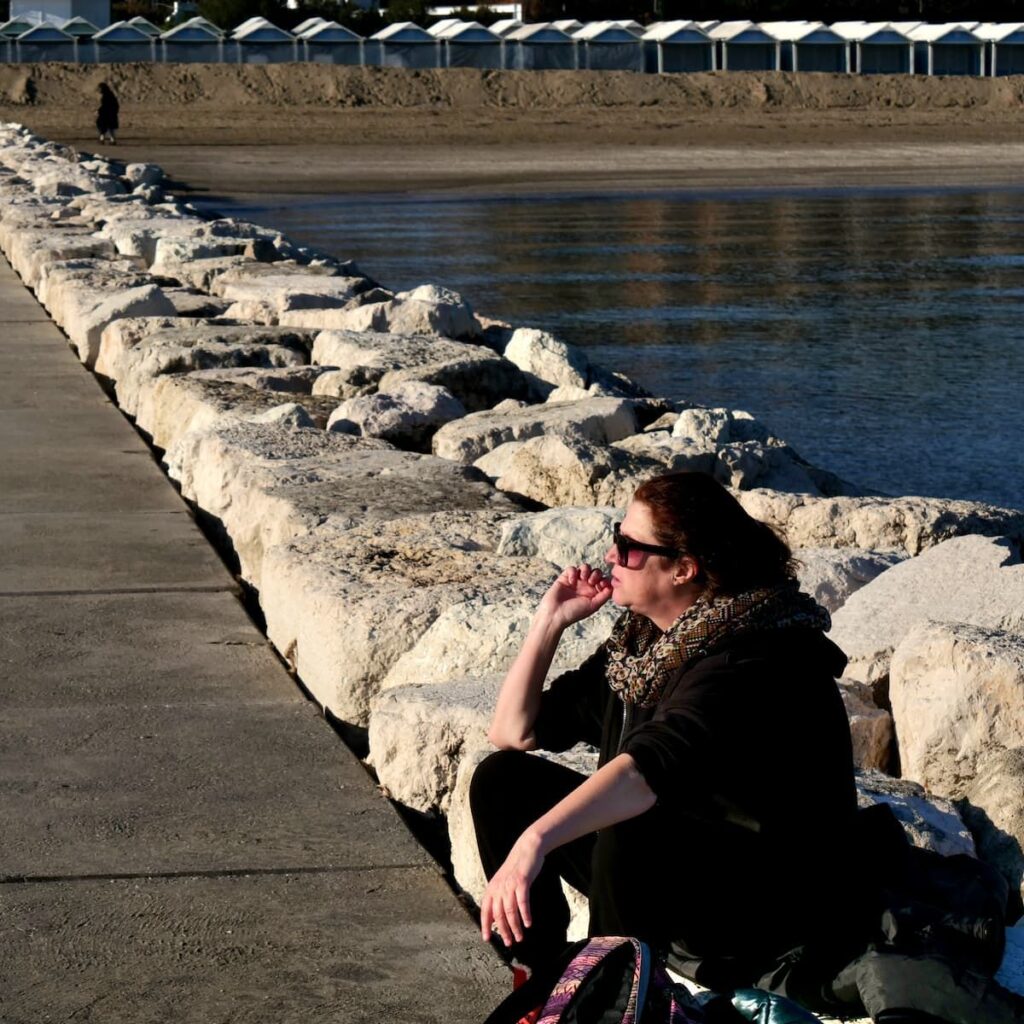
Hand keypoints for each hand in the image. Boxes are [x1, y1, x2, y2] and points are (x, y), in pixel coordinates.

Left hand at [479, 829, 544, 947]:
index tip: (487, 939)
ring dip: (515, 927)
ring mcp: (510, 884)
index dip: (485, 925)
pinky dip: (525, 914)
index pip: (485, 910)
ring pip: (510, 911)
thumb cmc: (516, 868)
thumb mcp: (503, 882)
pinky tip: (528, 923)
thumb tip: (495, 918)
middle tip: (509, 942)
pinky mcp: (522, 882)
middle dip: (503, 931)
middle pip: (499, 914)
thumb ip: (498, 898)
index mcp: (492, 888)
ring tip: (520, 937)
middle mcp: (498, 887)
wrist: (527, 848)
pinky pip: (522, 902)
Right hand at [539, 564, 612, 628]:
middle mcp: (585, 586)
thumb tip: (612, 586)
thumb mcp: (593, 606)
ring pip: (585, 567)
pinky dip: (573, 572)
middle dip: (596, 574)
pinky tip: (571, 581)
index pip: (603, 581)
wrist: (555, 615)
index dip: (604, 580)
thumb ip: (604, 596)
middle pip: (596, 572)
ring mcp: (575, 581)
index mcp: (593, 593)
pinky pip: (572, 568)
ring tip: (583, 578)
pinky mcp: (565, 578)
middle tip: (591, 582)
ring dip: (586, 570)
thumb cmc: (574, 613)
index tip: (601, 585)